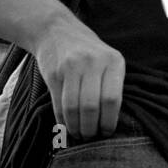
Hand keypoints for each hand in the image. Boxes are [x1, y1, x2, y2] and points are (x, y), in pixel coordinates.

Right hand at [32, 14, 125, 140]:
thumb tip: (111, 121)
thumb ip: (112, 84)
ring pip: (73, 107)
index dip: (109, 121)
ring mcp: (71, 67)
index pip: (112, 99)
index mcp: (114, 61)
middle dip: (91, 128)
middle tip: (91, 137)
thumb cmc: (89, 52)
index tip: (107, 132)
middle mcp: (93, 63)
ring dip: (76, 127)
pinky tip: (66, 126)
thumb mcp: (108, 60)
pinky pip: (58, 104)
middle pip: (91, 106)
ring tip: (79, 134)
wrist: (57, 31)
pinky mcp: (53, 73)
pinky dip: (62, 120)